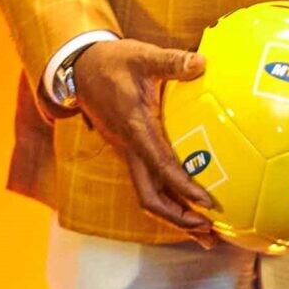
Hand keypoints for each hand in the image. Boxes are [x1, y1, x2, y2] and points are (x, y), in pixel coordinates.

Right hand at [70, 39, 216, 244]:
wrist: (79, 68)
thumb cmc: (111, 61)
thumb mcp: (141, 55)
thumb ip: (171, 61)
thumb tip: (202, 63)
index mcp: (134, 128)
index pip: (159, 165)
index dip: (182, 187)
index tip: (206, 203)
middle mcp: (129, 148)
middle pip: (150, 197)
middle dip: (178, 219)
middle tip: (209, 232)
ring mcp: (128, 152)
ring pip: (149, 194)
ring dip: (175, 215)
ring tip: (205, 232)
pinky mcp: (131, 150)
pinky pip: (149, 182)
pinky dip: (170, 198)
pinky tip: (190, 203)